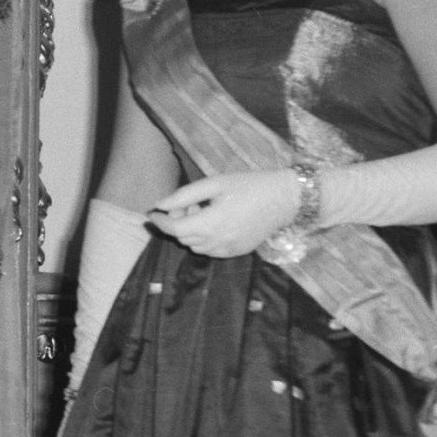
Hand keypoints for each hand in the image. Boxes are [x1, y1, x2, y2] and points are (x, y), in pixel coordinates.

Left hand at [150, 171, 297, 257]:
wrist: (283, 199)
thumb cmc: (249, 185)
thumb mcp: (214, 183)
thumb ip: (185, 195)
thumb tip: (160, 204)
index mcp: (211, 223)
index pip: (174, 229)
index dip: (160, 221)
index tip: (153, 212)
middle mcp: (218, 242)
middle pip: (183, 238)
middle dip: (178, 222)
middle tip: (190, 203)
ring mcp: (228, 250)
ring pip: (195, 246)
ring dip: (192, 231)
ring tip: (206, 211)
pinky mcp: (237, 252)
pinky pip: (211, 250)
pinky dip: (205, 239)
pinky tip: (217, 221)